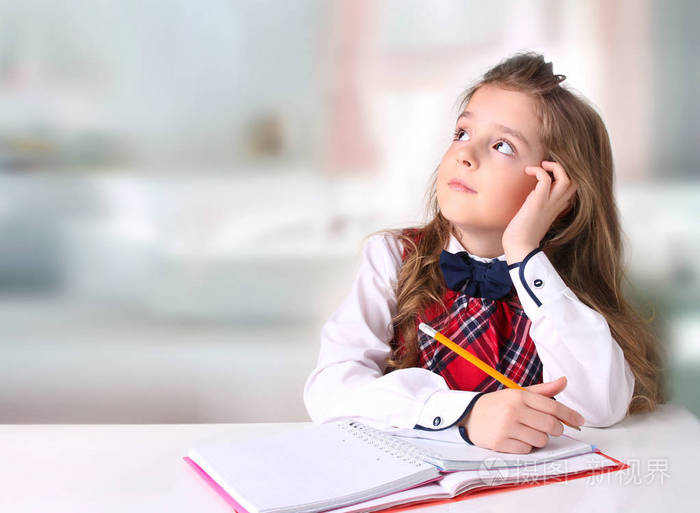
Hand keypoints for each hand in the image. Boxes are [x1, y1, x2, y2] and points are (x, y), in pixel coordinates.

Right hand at [459, 376, 584, 453]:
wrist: (468, 415)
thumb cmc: (498, 405)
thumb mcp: (518, 394)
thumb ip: (543, 390)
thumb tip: (564, 381)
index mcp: (519, 396)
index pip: (552, 407)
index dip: (570, 415)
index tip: (580, 421)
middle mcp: (513, 410)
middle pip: (550, 426)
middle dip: (557, 429)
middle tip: (553, 428)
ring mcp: (506, 427)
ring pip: (540, 440)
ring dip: (540, 439)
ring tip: (528, 432)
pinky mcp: (500, 443)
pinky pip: (526, 450)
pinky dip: (526, 447)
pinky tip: (517, 439)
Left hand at [502, 160, 576, 262]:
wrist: (519, 248)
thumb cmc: (522, 237)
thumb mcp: (535, 220)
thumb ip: (539, 210)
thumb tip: (531, 200)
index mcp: (557, 209)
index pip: (572, 191)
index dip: (564, 179)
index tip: (549, 176)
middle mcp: (556, 205)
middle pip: (575, 183)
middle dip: (565, 170)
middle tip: (547, 167)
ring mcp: (549, 203)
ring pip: (567, 179)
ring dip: (556, 167)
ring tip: (542, 165)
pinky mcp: (538, 201)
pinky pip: (545, 179)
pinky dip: (539, 171)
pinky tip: (528, 171)